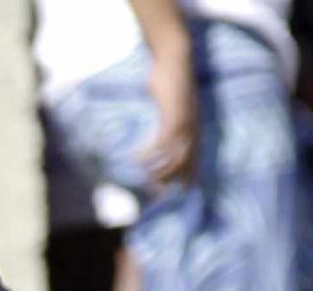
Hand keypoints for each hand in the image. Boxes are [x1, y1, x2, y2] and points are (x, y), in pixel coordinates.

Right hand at [142, 44, 197, 184]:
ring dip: (159, 171)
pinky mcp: (173, 118)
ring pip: (175, 157)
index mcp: (193, 124)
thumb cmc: (170, 76)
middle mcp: (192, 127)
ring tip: (144, 177)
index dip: (189, 174)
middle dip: (172, 179)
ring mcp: (184, 123)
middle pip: (185, 162)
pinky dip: (148, 154)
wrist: (175, 57)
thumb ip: (168, 113)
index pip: (194, 155)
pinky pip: (161, 144)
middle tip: (157, 193)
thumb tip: (159, 119)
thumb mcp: (171, 100)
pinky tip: (135, 158)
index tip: (182, 190)